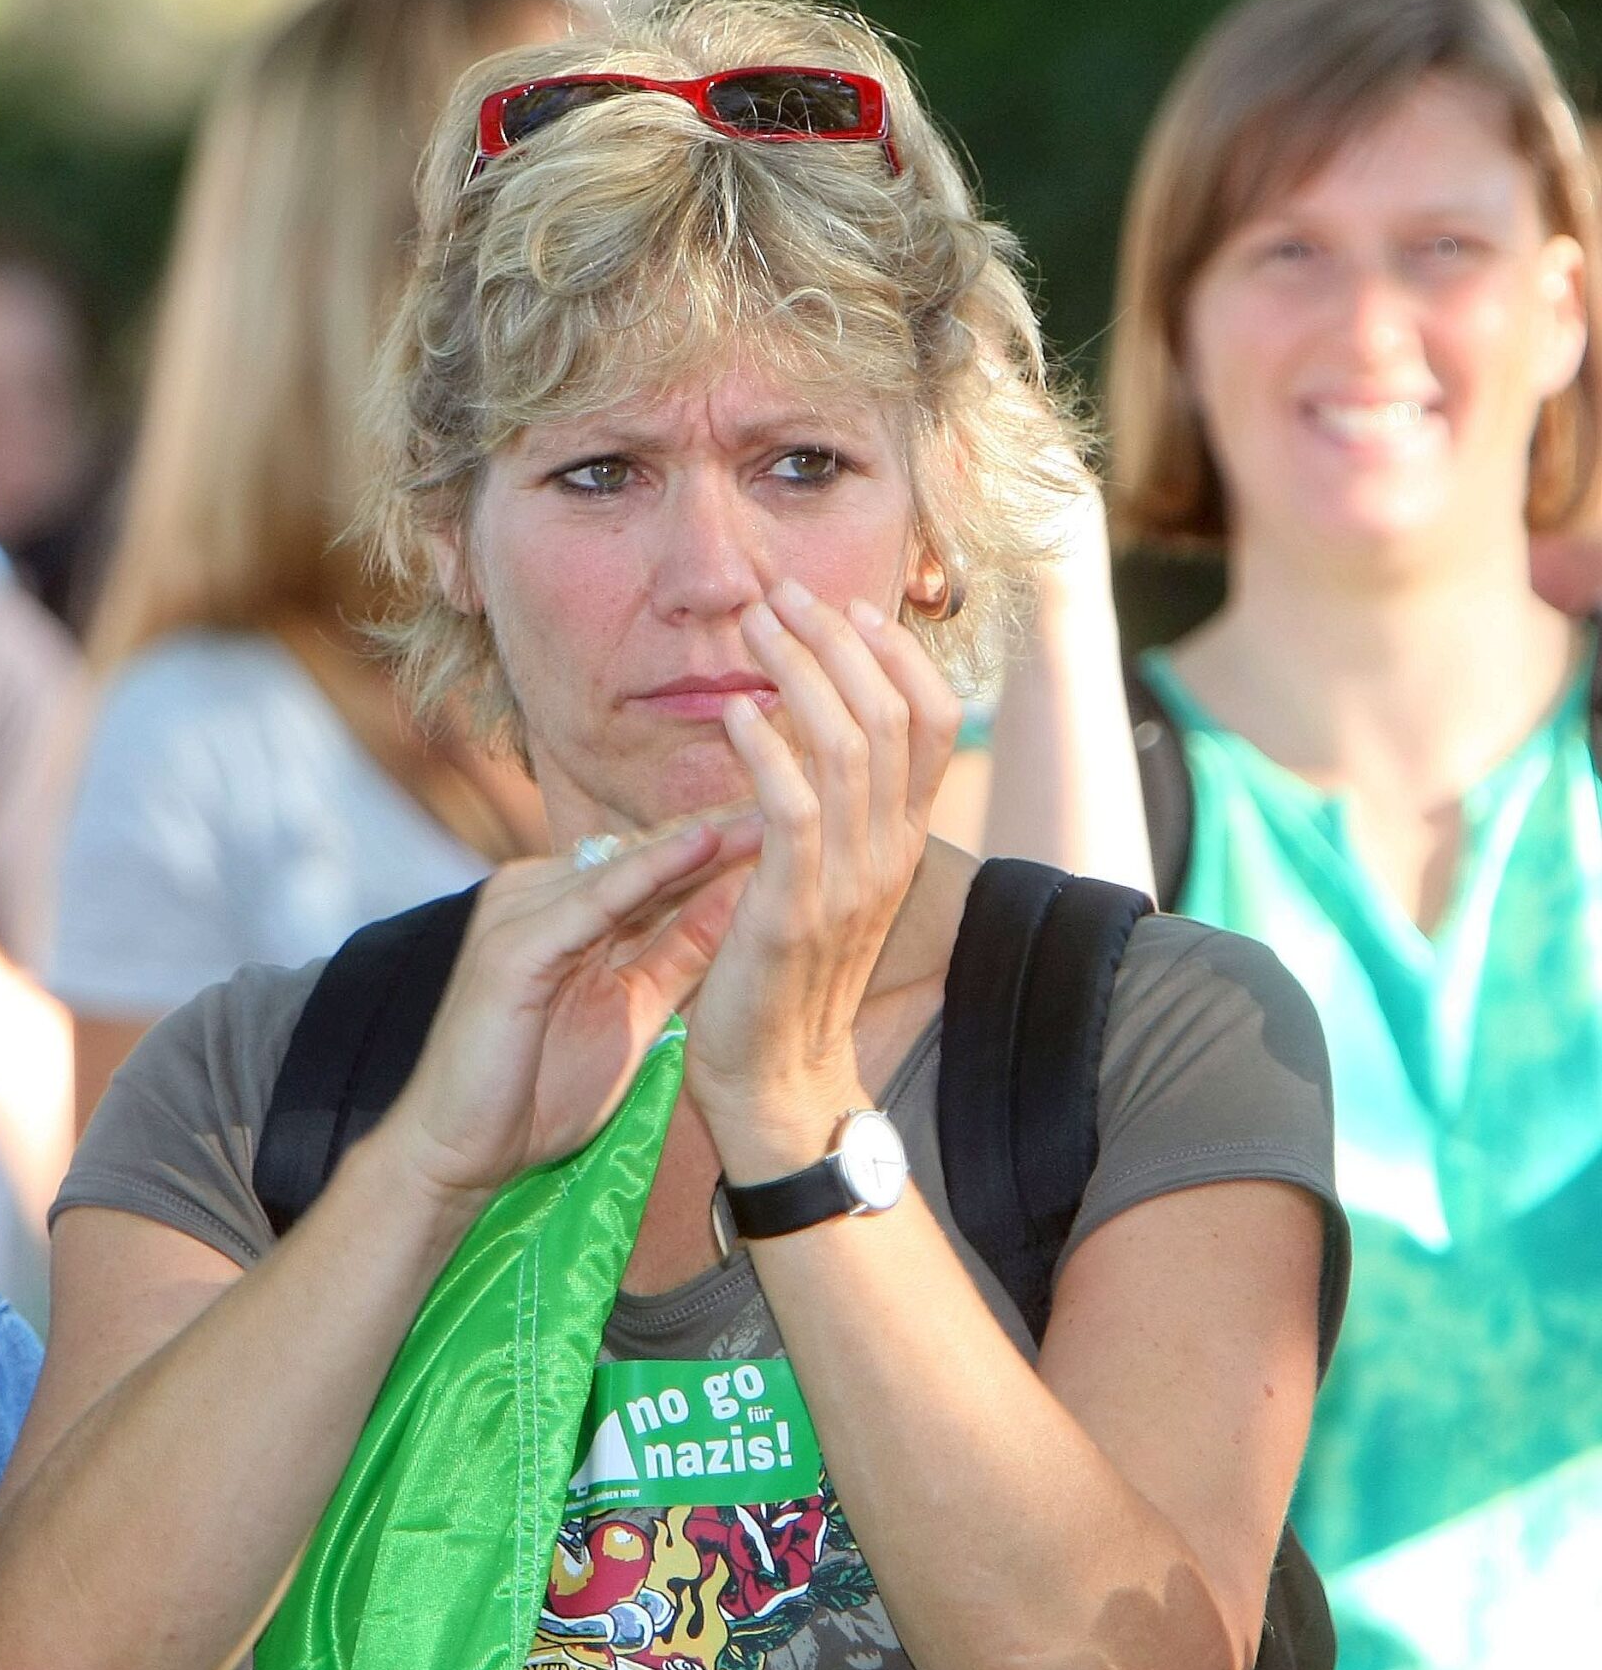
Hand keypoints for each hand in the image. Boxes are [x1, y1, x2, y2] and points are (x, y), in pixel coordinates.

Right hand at [378, 815, 762, 1206]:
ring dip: (701, 839)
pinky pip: (594, 900)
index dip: (721, 846)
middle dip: (721, 829)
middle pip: (641, 853)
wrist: (456, 1154)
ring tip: (771, 809)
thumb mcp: (633, 1013)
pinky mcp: (512, 944)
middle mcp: (531, 893)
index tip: (795, 821)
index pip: (649, 864)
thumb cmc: (536, 1094)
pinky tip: (704, 846)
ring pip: (624, 866)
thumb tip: (739, 902)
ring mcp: (516, 912)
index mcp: (556, 908)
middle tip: (800, 788)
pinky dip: (652, 873)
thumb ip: (677, 954)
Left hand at [682, 580, 960, 1176]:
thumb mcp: (824, 878)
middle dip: (838, 641)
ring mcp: (848, 880)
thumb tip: (815, 733)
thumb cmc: (783, 972)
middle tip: (784, 592)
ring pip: (848, 746)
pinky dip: (768, 751)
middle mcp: (889, 852)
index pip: (932, 722)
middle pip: (891, 715)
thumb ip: (831, 812)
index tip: (850, 607)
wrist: (775, 1077)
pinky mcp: (795, 909)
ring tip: (756, 625)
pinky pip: (792, 809)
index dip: (897, 656)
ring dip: (799, 673)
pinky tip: (736, 711)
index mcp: (901, 840)